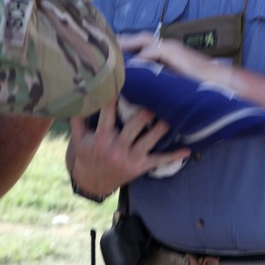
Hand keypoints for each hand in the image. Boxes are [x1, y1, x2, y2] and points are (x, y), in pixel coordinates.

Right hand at [68, 99, 189, 196]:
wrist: (92, 182)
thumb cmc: (86, 153)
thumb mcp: (77, 137)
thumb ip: (77, 116)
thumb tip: (79, 92)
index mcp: (101, 138)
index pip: (107, 114)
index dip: (114, 98)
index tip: (122, 82)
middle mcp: (116, 147)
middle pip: (134, 127)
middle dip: (145, 112)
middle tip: (157, 95)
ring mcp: (130, 158)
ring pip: (149, 141)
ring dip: (162, 128)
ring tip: (174, 114)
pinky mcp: (140, 167)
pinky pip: (159, 161)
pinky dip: (173, 156)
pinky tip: (187, 150)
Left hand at [120, 32, 230, 86]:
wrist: (217, 80)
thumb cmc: (198, 84)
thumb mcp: (174, 80)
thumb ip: (160, 78)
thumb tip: (144, 87)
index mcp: (166, 51)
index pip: (142, 44)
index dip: (128, 46)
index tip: (113, 51)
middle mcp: (166, 45)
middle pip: (139, 38)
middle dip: (123, 41)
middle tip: (106, 45)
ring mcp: (169, 46)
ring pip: (142, 41)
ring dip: (127, 46)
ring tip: (112, 52)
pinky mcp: (172, 52)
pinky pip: (150, 52)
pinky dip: (139, 58)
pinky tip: (129, 67)